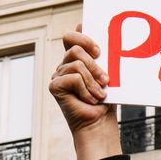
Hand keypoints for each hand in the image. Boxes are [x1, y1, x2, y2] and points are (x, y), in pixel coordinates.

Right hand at [50, 26, 121, 159]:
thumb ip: (99, 56)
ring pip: (77, 64)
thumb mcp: (105, 73)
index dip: (82, 38)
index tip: (98, 51)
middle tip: (105, 78)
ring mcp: (58, 75)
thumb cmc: (104, 99)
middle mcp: (64, 66)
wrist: (99, 122)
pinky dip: (86, 90)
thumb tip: (94, 36)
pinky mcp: (55, 86)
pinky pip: (74, 78)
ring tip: (99, 94)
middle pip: (75, 48)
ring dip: (93, 81)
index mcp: (75, 60)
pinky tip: (90, 100)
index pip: (71, 38)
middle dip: (93, 63)